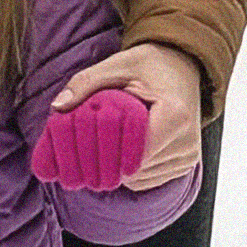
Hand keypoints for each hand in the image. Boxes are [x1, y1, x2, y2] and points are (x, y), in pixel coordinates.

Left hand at [43, 41, 204, 190]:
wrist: (182, 68)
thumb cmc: (148, 66)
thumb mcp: (116, 65)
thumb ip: (86, 83)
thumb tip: (57, 106)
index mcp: (175, 115)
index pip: (134, 152)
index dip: (104, 154)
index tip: (81, 147)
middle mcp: (187, 140)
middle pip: (134, 169)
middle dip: (107, 160)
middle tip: (88, 144)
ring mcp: (189, 156)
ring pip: (139, 179)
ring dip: (118, 166)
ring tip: (110, 142)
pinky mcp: (185, 164)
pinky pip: (147, 181)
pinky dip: (130, 171)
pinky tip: (124, 150)